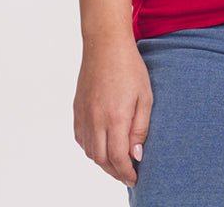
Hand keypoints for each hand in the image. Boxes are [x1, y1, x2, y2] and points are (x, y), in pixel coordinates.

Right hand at [73, 35, 153, 187]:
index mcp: (115, 117)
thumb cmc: (130, 67)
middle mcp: (96, 120)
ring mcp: (84, 115)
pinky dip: (91, 148)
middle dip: (115, 172)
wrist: (105, 45)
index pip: (118, 158)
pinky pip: (81, 138)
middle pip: (102, 160)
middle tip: (127, 174)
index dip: (127, 173)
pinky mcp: (77, 109)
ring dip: (103, 162)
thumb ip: (141, 128)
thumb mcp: (146, 96)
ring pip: (90, 151)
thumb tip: (137, 155)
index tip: (135, 178)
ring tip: (117, 162)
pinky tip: (103, 145)